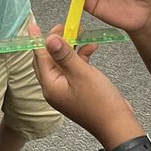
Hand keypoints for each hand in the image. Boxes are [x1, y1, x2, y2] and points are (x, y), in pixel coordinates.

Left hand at [32, 27, 141, 146]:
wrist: (117, 125)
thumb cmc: (100, 104)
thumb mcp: (81, 73)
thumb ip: (64, 55)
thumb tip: (49, 39)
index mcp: (50, 86)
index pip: (39, 58)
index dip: (38, 40)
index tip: (33, 25)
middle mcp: (55, 89)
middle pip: (49, 59)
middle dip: (57, 41)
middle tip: (65, 26)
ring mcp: (66, 90)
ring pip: (63, 62)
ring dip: (71, 48)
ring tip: (81, 32)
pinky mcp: (78, 90)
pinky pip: (74, 69)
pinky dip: (81, 57)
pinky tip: (91, 48)